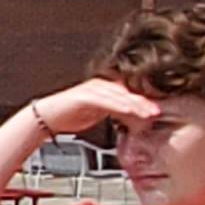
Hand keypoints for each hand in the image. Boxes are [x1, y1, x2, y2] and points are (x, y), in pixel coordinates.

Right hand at [30, 78, 162, 138]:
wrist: (46, 118)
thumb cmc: (71, 116)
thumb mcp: (99, 114)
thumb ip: (116, 113)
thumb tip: (134, 118)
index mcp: (106, 89)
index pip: (129, 94)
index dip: (144, 101)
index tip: (158, 111)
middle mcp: (101, 86)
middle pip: (127, 93)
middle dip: (144, 102)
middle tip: (158, 111)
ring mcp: (93, 89)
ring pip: (119, 96)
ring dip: (135, 104)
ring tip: (148, 113)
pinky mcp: (84, 95)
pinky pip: (105, 101)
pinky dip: (118, 106)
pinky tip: (128, 110)